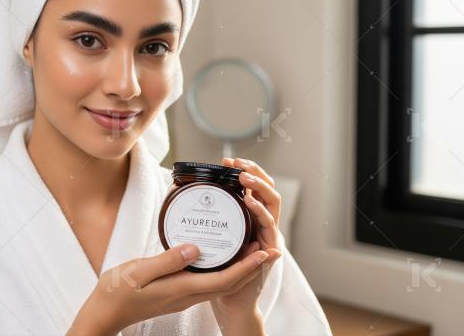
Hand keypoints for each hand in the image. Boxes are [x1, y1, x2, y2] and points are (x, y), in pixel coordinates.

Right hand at [68, 242, 271, 334]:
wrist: (106, 313)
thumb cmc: (117, 292)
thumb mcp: (139, 271)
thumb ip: (167, 260)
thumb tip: (195, 249)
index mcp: (182, 289)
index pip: (224, 279)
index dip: (247, 266)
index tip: (263, 251)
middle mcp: (188, 295)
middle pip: (229, 283)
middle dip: (251, 267)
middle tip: (266, 246)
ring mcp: (184, 295)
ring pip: (221, 283)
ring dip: (239, 268)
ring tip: (249, 247)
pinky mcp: (178, 292)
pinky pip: (208, 282)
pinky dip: (222, 269)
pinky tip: (219, 254)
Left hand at [210, 157, 282, 319]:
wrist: (232, 303)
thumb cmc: (220, 271)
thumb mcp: (212, 237)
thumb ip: (207, 221)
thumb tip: (190, 198)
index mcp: (251, 218)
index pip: (255, 187)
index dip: (245, 170)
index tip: (227, 160)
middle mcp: (263, 224)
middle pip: (267, 189)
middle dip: (255, 171)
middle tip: (236, 162)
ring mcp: (269, 235)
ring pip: (273, 202)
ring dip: (260, 186)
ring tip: (243, 177)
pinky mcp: (270, 250)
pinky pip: (269, 226)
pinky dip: (261, 211)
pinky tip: (249, 202)